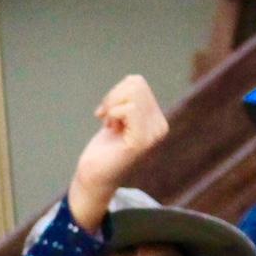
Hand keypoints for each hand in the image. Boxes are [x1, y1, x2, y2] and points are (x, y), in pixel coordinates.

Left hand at [67, 74, 170, 229]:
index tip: (109, 113)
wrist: (95, 176)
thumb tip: (133, 79)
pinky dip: (113, 114)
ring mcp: (153, 135)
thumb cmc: (104, 148)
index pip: (137, 82)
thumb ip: (130, 98)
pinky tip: (110, 129)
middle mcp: (160, 127)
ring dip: (112, 106)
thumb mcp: (119, 116)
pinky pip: (129, 109)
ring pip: (132, 94)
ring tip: (110, 125)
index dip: (115, 92)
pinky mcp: (142, 141)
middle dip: (113, 96)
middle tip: (107, 118)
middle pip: (135, 84)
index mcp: (158, 120)